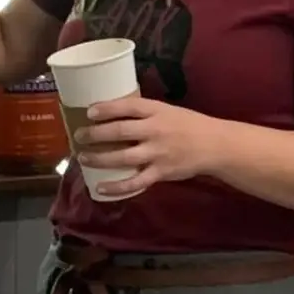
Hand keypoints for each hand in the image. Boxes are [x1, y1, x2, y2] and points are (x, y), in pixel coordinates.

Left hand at [72, 96, 230, 198]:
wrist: (214, 145)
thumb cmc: (188, 125)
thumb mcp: (167, 110)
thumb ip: (144, 113)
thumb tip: (113, 113)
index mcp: (157, 111)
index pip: (128, 106)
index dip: (106, 108)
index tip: (89, 112)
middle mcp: (155, 131)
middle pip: (120, 131)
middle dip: (95, 134)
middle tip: (79, 136)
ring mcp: (157, 153)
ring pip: (123, 157)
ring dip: (100, 158)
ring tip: (83, 158)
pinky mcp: (160, 173)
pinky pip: (135, 182)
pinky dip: (116, 187)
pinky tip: (100, 187)